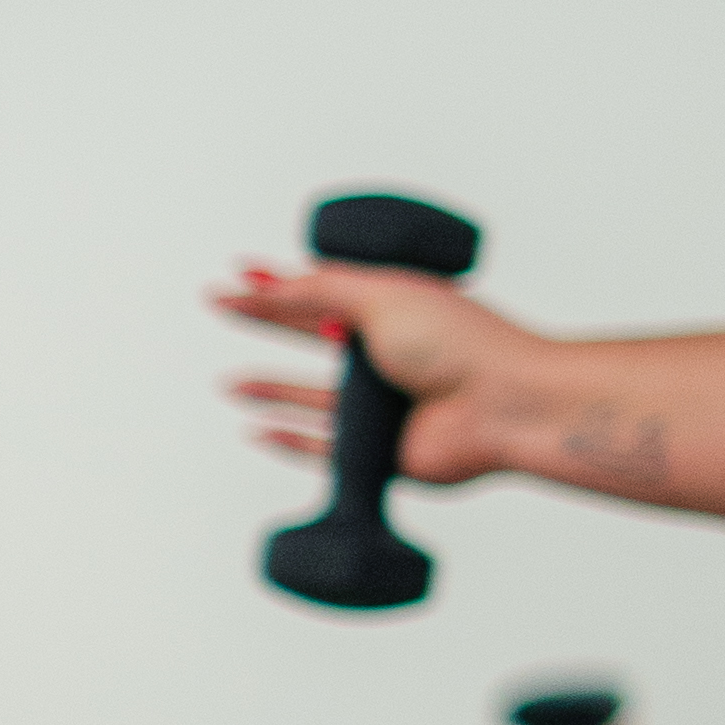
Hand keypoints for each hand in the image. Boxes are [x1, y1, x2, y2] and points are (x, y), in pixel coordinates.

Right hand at [215, 248, 520, 494]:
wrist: (503, 405)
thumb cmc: (462, 343)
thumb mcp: (382, 294)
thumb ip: (319, 288)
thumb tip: (269, 282)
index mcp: (393, 309)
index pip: (322, 292)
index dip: (278, 283)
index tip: (238, 273)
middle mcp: (385, 356)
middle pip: (310, 338)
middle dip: (266, 324)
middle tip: (221, 308)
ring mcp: (380, 405)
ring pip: (310, 398)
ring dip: (270, 389)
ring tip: (231, 384)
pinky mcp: (377, 451)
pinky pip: (320, 448)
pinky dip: (287, 439)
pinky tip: (259, 429)